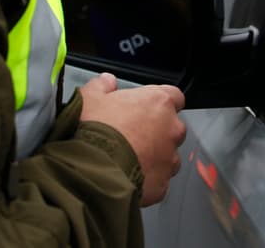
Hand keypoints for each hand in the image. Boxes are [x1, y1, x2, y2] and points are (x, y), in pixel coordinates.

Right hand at [79, 73, 186, 205]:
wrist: (92, 171)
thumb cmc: (94, 131)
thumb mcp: (90, 98)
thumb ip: (102, 85)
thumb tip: (107, 80)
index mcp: (158, 102)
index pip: (174, 96)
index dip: (159, 102)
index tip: (146, 107)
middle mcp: (171, 129)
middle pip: (173, 127)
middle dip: (157, 131)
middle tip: (132, 135)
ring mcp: (169, 159)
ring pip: (168, 156)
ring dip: (154, 157)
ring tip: (128, 160)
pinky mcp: (163, 185)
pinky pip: (159, 180)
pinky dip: (148, 179)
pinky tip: (128, 178)